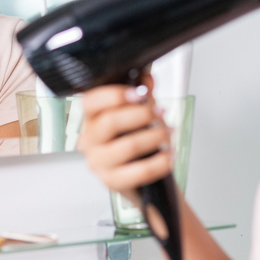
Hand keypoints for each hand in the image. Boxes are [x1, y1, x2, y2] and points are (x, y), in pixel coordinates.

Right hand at [76, 74, 171, 202]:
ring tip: (168, 133)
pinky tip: (169, 154)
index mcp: (91, 120)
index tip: (140, 93)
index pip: (90, 102)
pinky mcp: (112, 182)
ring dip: (155, 136)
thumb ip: (142, 94)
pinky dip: (161, 161)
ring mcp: (98, 164)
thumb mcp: (139, 115)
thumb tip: (146, 77)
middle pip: (110, 122)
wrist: (145, 182)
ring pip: (128, 146)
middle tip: (160, 113)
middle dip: (142, 114)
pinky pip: (141, 171)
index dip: (114, 95)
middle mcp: (90, 141)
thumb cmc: (138, 145)